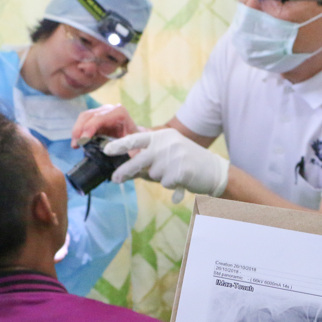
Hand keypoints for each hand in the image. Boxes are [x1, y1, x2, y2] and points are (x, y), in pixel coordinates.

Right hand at [70, 104, 138, 147]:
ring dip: (77, 131)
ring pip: (84, 117)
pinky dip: (79, 132)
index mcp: (120, 113)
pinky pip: (84, 122)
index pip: (101, 117)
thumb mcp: (135, 146)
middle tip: (76, 145)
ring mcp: (102, 112)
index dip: (90, 127)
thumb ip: (126, 148)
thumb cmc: (138, 143)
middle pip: (90, 115)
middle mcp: (110, 109)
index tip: (84, 140)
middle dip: (80, 129)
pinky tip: (77, 143)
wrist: (139, 139)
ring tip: (75, 145)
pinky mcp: (96, 117)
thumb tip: (114, 154)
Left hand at [105, 128, 229, 197]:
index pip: (137, 139)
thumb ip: (150, 156)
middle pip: (139, 160)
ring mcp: (174, 156)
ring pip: (153, 174)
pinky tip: (182, 180)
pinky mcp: (180, 171)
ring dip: (161, 178)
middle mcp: (167, 144)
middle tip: (115, 179)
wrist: (215, 171)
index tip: (106, 150)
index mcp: (163, 136)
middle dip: (125, 171)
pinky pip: (165, 183)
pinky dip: (171, 185)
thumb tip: (128, 163)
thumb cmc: (189, 162)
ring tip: (176, 173)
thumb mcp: (169, 152)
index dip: (120, 145)